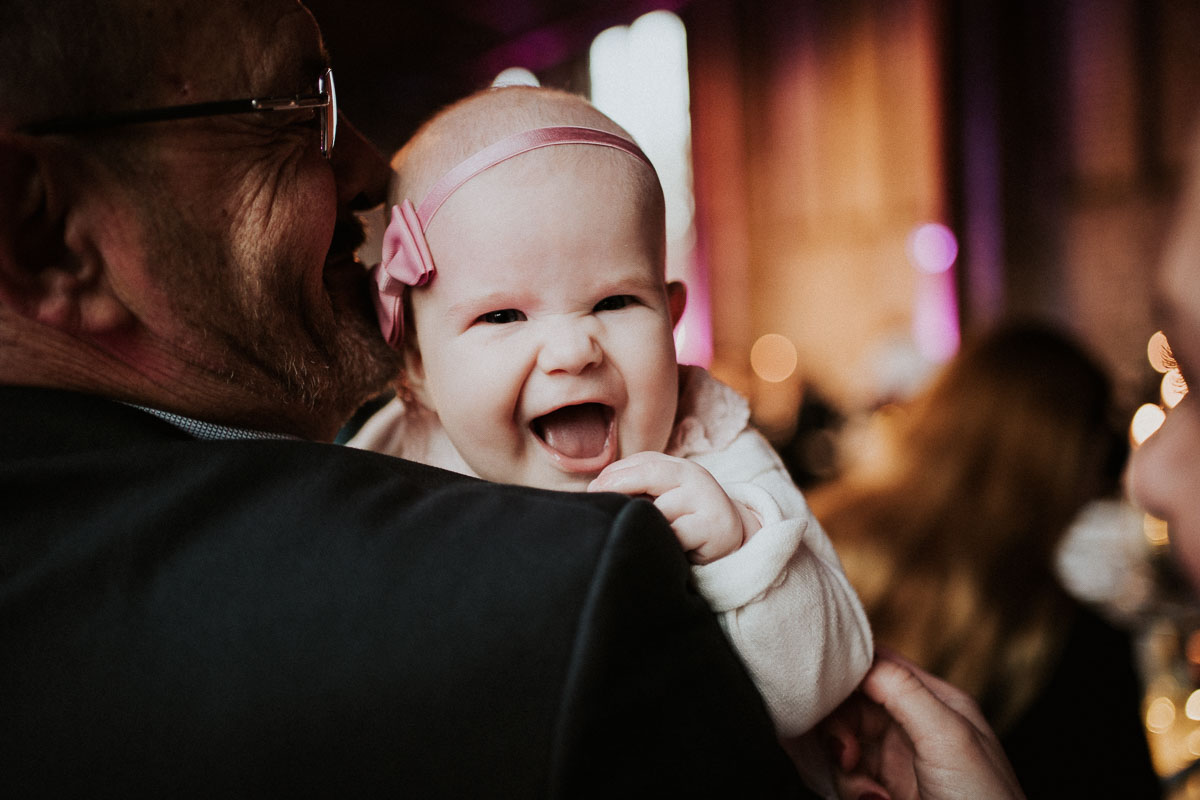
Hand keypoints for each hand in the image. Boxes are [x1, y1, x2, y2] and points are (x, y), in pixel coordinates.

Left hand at [588, 451, 756, 563]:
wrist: (733, 540)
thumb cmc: (686, 521)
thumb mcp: (666, 498)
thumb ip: (639, 489)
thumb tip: (594, 490)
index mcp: (679, 467)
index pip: (643, 462)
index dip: (615, 473)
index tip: (592, 489)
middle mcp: (694, 476)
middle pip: (650, 474)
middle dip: (620, 486)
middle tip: (597, 500)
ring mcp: (706, 499)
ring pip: (661, 509)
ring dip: (644, 523)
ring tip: (633, 534)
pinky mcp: (714, 526)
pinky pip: (676, 534)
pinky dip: (662, 542)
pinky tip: (657, 549)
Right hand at [820, 650, 1024, 799]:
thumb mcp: (948, 736)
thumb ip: (903, 690)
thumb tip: (857, 659)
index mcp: (936, 700)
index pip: (879, 664)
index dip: (848, 673)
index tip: (828, 693)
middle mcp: (914, 725)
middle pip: (851, 705)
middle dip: (840, 729)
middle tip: (847, 755)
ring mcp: (897, 760)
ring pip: (843, 744)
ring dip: (846, 770)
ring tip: (871, 794)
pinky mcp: (883, 791)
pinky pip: (845, 777)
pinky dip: (850, 790)